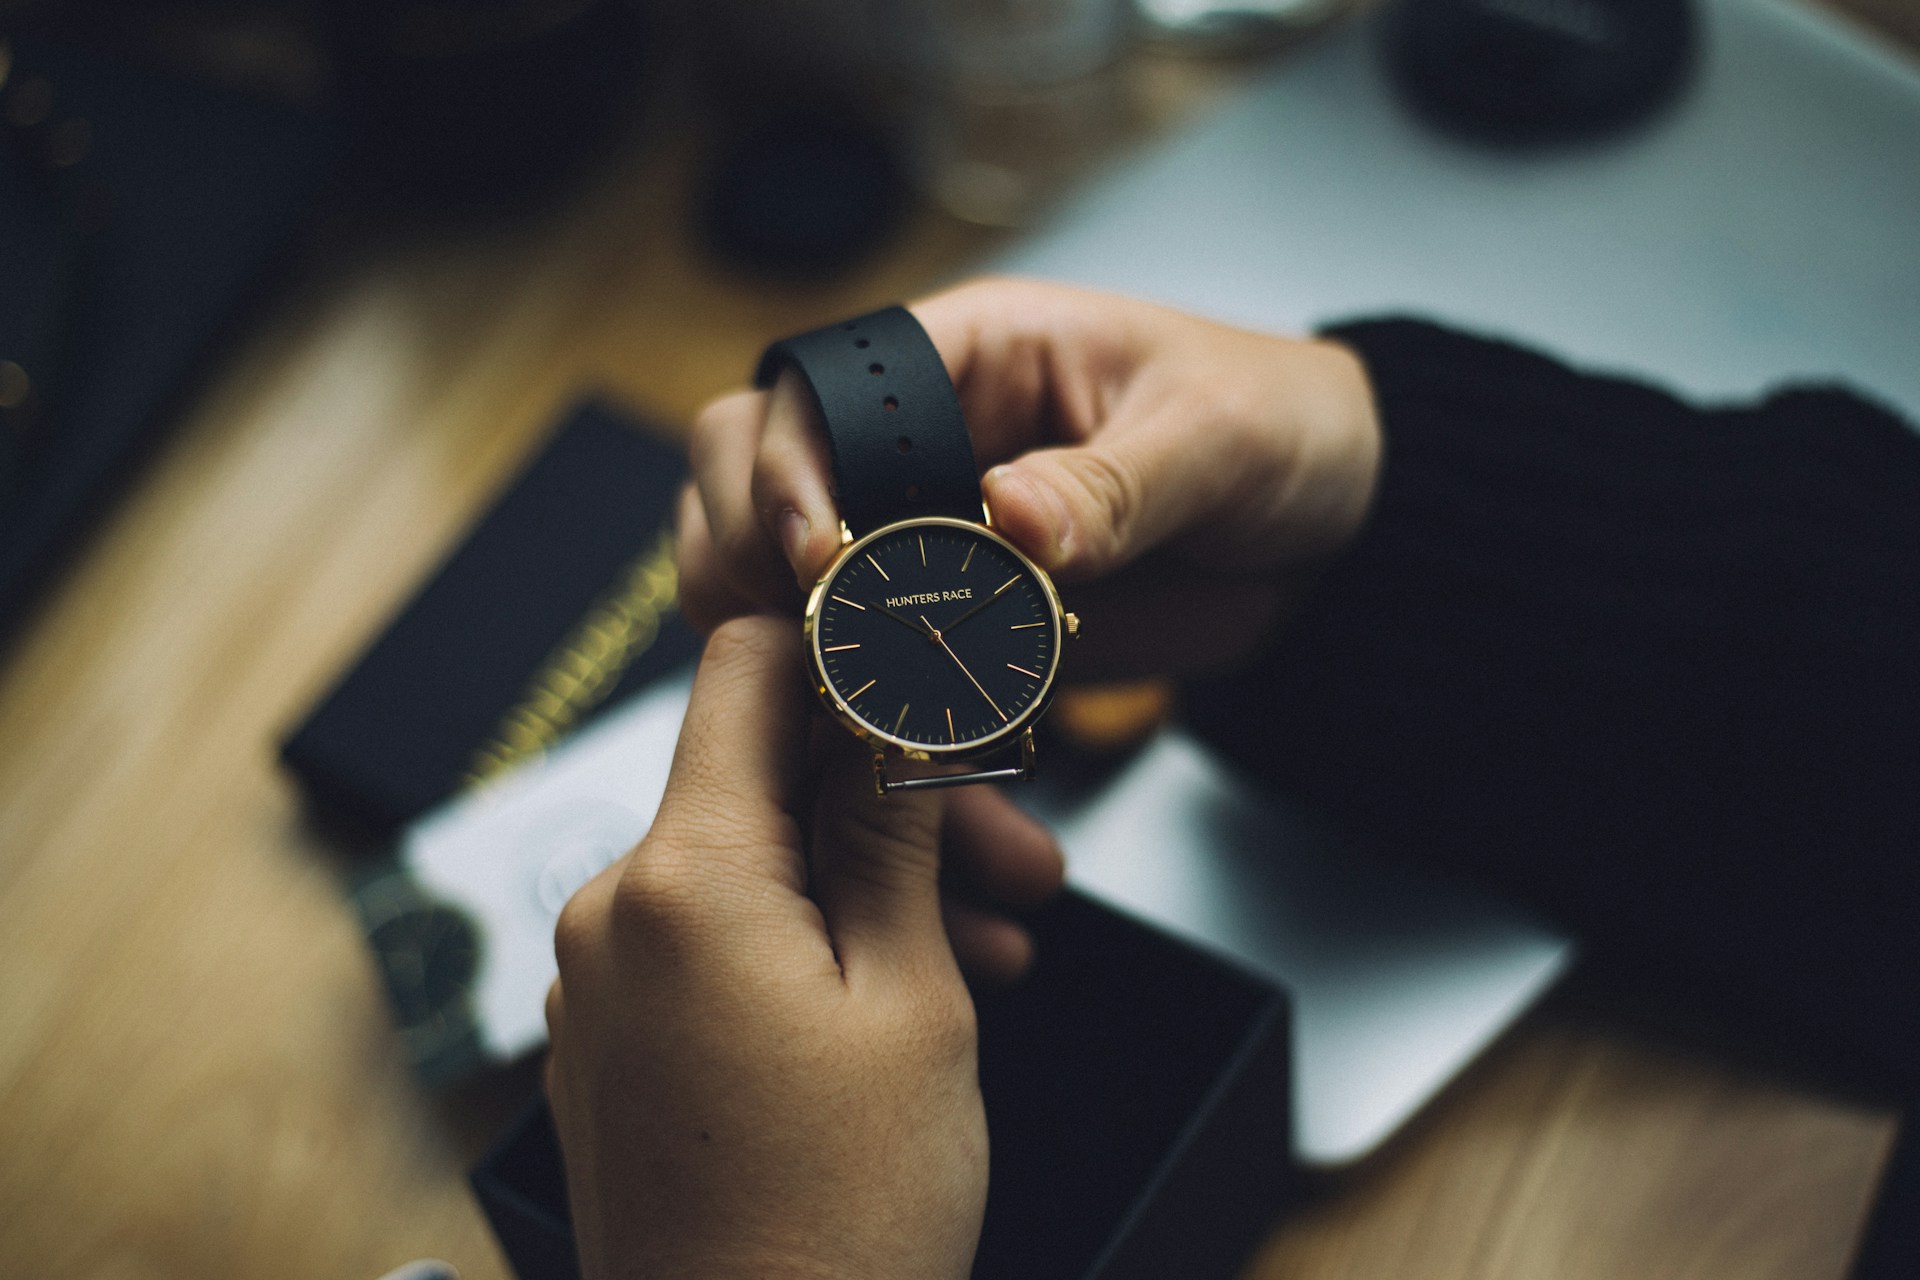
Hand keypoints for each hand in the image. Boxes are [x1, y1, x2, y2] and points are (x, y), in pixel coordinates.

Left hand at [546, 618, 1050, 1279]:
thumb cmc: (837, 1221)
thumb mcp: (911, 1004)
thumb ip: (896, 839)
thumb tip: (900, 721)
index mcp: (682, 882)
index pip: (744, 671)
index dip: (843, 653)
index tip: (927, 676)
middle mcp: (613, 916)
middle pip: (762, 782)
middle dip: (892, 798)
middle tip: (1016, 856)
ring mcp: (602, 986)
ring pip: (750, 869)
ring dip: (866, 883)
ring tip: (989, 951)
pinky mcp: (613, 1044)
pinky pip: (713, 943)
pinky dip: (806, 942)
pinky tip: (906, 992)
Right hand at [678, 278, 1381, 677]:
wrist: (1335, 527)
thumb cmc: (1279, 427)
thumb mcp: (1216, 439)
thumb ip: (1115, 481)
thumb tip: (1012, 514)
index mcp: (968, 358)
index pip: (816, 394)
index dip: (788, 472)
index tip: (818, 559)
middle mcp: (922, 444)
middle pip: (746, 480)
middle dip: (748, 561)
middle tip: (809, 641)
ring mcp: (926, 537)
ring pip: (780, 585)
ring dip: (785, 653)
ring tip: (848, 715)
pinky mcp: (955, 626)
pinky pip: (872, 676)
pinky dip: (868, 730)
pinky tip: (916, 774)